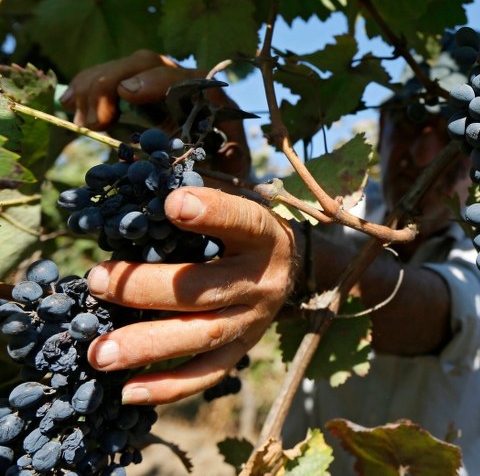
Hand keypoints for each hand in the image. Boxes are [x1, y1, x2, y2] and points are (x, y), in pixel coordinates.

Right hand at [61, 49, 249, 175]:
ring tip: (79, 120)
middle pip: (147, 62)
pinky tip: (68, 104)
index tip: (126, 93)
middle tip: (92, 121)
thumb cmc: (227, 173)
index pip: (186, 77)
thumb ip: (232, 162)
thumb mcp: (235, 171)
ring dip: (93, 87)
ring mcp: (159, 85)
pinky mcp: (138, 93)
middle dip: (112, 82)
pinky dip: (85, 87)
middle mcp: (187, 83)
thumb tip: (226, 154)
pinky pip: (107, 78)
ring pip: (124, 67)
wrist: (218, 174)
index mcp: (213, 99)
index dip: (156, 79)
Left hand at [85, 187, 300, 403]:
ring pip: (202, 337)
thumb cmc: (250, 228)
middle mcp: (262, 280)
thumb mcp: (242, 198)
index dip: (213, 211)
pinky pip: (209, 375)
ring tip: (99, 352)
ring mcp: (254, 320)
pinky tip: (127, 390)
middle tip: (98, 281)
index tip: (173, 201)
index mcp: (266, 234)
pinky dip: (169, 387)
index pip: (243, 220)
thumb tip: (144, 175)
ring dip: (148, 345)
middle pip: (207, 289)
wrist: (295, 269)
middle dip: (148, 288)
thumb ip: (204, 192)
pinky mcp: (244, 349)